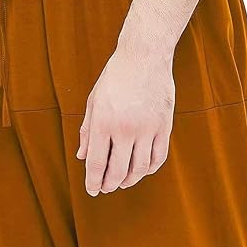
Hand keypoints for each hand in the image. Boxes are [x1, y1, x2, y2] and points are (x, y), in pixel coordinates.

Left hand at [76, 37, 174, 194]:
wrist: (144, 56)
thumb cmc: (115, 78)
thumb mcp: (94, 102)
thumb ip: (88, 131)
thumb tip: (82, 157)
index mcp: (103, 123)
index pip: (97, 164)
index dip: (93, 182)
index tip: (92, 190)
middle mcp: (125, 128)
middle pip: (117, 171)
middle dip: (110, 185)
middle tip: (106, 188)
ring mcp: (147, 128)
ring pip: (139, 169)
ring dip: (129, 180)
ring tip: (122, 182)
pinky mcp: (164, 126)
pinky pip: (158, 157)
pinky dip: (149, 169)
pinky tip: (142, 170)